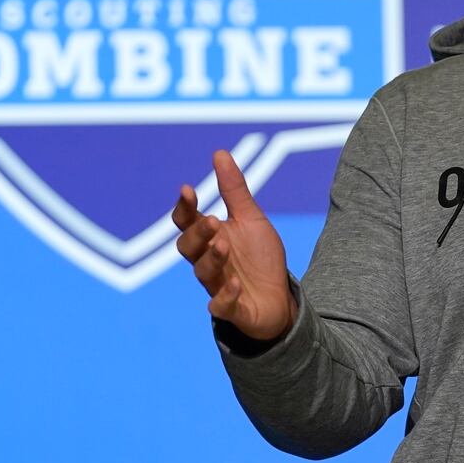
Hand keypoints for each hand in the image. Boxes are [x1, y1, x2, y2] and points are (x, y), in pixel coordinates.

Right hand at [172, 150, 296, 340]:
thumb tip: (219, 153)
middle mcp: (208, 260)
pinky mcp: (231, 310)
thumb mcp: (250, 219)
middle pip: (187, 247)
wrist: (279, 298)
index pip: (186, 221)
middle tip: (213, 221)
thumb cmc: (259, 258)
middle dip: (198, 233)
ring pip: (203, 273)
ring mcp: (217, 285)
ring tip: (224, 246)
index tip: (188, 189)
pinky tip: (235, 284)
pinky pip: (220, 306)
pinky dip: (225, 295)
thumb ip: (233, 190)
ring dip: (211, 258)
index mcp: (210, 238)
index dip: (184, 207)